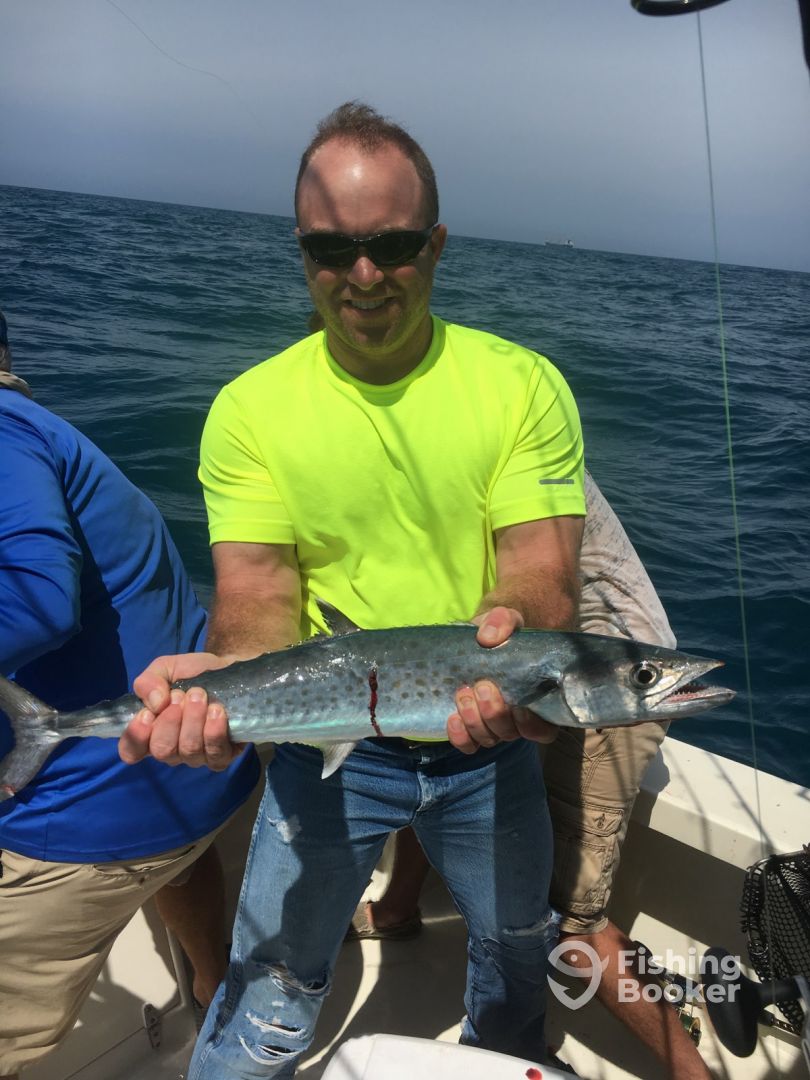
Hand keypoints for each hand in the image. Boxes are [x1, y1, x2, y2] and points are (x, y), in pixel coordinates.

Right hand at [119, 653, 242, 770]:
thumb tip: (155, 703)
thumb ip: (149, 682)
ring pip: (189, 750)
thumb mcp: (165, 669)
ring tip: (201, 696)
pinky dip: (214, 732)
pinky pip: (215, 755)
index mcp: (151, 732)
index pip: (131, 751)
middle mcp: (171, 749)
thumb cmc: (193, 674)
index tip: (147, 714)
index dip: (136, 737)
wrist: (230, 671)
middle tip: (181, 696)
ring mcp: (197, 756)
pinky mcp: (222, 756)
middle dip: (171, 721)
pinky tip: (217, 712)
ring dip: (193, 720)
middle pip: (162, 750)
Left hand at [446, 606, 557, 752]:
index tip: (519, 708)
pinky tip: (452, 718)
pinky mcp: (470, 727)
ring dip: (474, 721)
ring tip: (463, 694)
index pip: (544, 730)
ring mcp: (492, 724)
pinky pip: (467, 744)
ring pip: (488, 739)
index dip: (533, 726)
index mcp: (537, 699)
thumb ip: (503, 621)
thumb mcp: (506, 619)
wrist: (478, 638)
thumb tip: (489, 637)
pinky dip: (459, 736)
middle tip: (482, 686)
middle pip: (510, 733)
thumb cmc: (501, 632)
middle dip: (495, 714)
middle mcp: (516, 719)